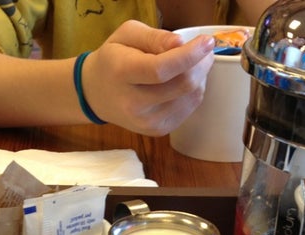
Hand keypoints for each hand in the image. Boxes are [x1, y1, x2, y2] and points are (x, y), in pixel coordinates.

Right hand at [83, 20, 214, 135]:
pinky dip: (193, 92)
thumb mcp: (126, 35)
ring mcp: (147, 122)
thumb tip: (180, 43)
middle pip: (182, 85)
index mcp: (122, 74)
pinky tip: (183, 82)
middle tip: (204, 51)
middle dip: (201, 64)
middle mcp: (134, 104)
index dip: (189, 55)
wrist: (97, 94)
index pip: (161, 69)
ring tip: (192, 65)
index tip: (207, 42)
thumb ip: (154, 37)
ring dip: (200, 78)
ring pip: (191, 98)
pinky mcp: (158, 130)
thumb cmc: (113, 60)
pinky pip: (189, 110)